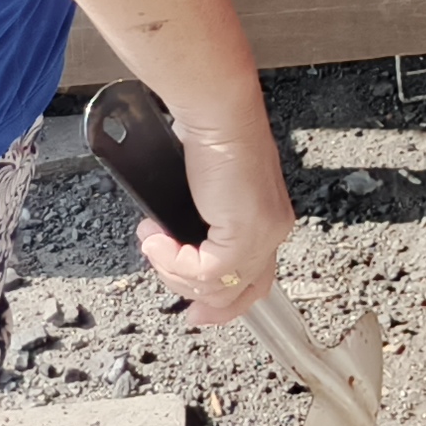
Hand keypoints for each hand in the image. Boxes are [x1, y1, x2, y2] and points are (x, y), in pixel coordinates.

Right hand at [134, 87, 292, 326]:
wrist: (217, 113)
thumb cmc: (210, 135)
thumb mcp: (208, 188)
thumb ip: (204, 222)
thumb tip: (175, 244)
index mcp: (268, 219)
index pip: (256, 278)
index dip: (224, 301)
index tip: (196, 311)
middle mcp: (272, 230)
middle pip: (240, 292)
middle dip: (198, 298)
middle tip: (169, 288)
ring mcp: (261, 235)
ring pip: (215, 286)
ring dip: (173, 270)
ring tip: (152, 243)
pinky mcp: (243, 235)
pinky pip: (201, 272)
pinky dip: (171, 261)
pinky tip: (155, 240)